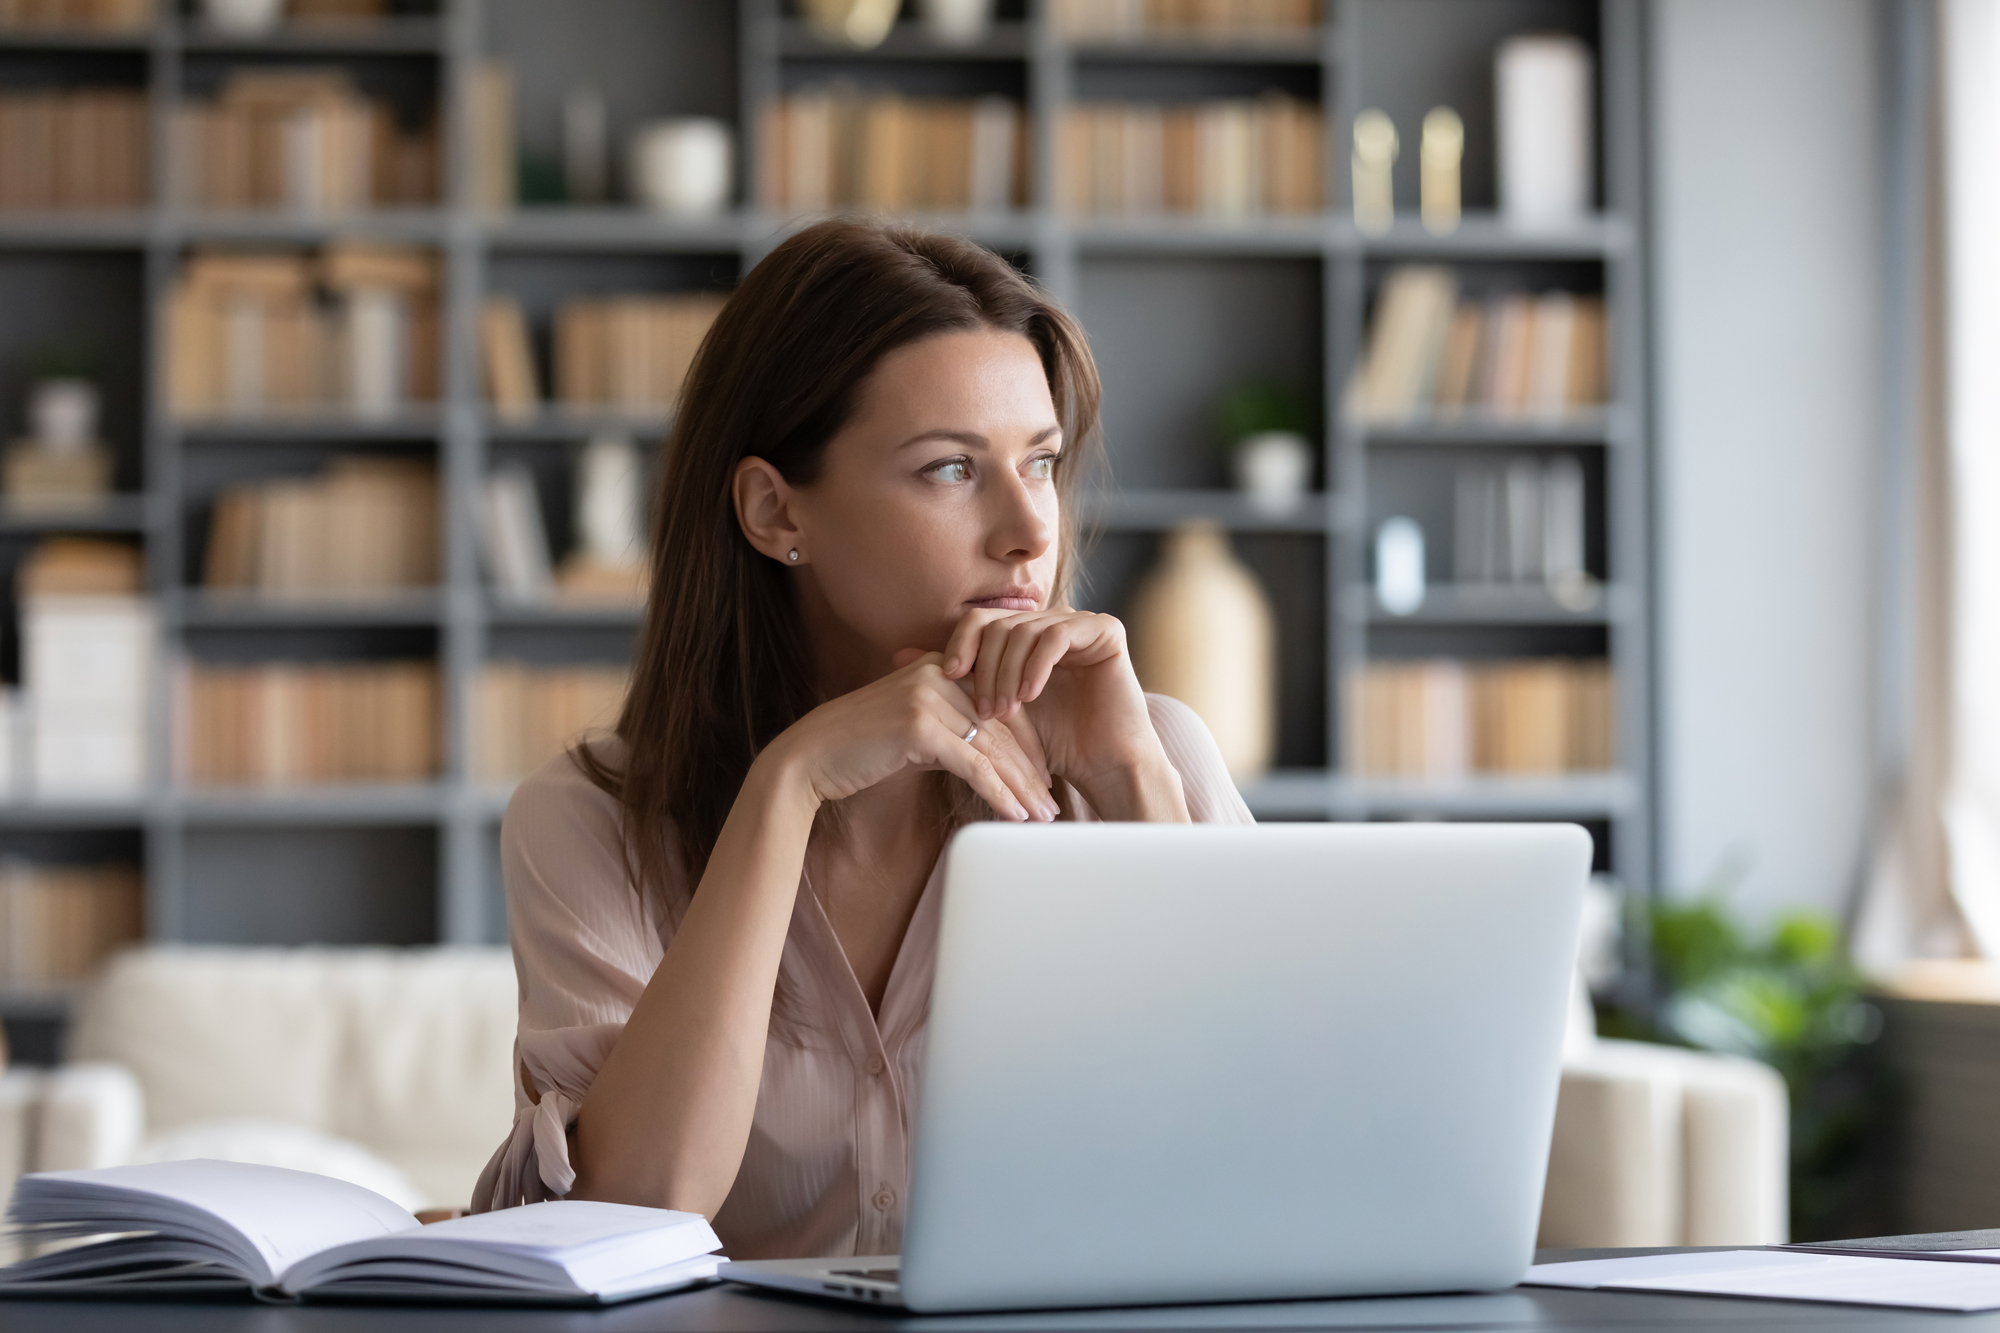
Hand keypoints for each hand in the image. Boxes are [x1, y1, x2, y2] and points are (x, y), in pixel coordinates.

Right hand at [767, 653, 1059, 821]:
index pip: (1000, 705)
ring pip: (992, 748)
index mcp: (938, 668)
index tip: (1043, 778)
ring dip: (1021, 787)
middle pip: (1002, 727)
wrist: (809, 759)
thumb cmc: (859, 750)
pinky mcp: (919, 727)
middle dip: (1030, 770)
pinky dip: (999, 794)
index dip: (1027, 745)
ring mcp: (928, 697)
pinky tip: (1015, 816)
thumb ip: (950, 732)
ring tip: (1042, 816)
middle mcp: (937, 675)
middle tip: (1052, 803)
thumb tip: (990, 760)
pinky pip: (973, 765)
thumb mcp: (913, 733)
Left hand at [937, 608, 1174, 804]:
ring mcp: (1080, 622)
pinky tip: (1030, 696)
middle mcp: (1051, 621)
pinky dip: (1036, 667)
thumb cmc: (1049, 744)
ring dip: (1007, 673)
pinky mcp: (1105, 631)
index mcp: (1025, 634)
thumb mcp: (992, 710)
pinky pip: (1058, 635)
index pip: (980, 622)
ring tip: (1004, 711)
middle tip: (983, 710)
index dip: (960, 645)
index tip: (947, 678)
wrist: (1103, 766)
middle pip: (999, 624)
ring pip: (1024, 630)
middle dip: (984, 668)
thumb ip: (954, 680)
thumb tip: (897, 656)